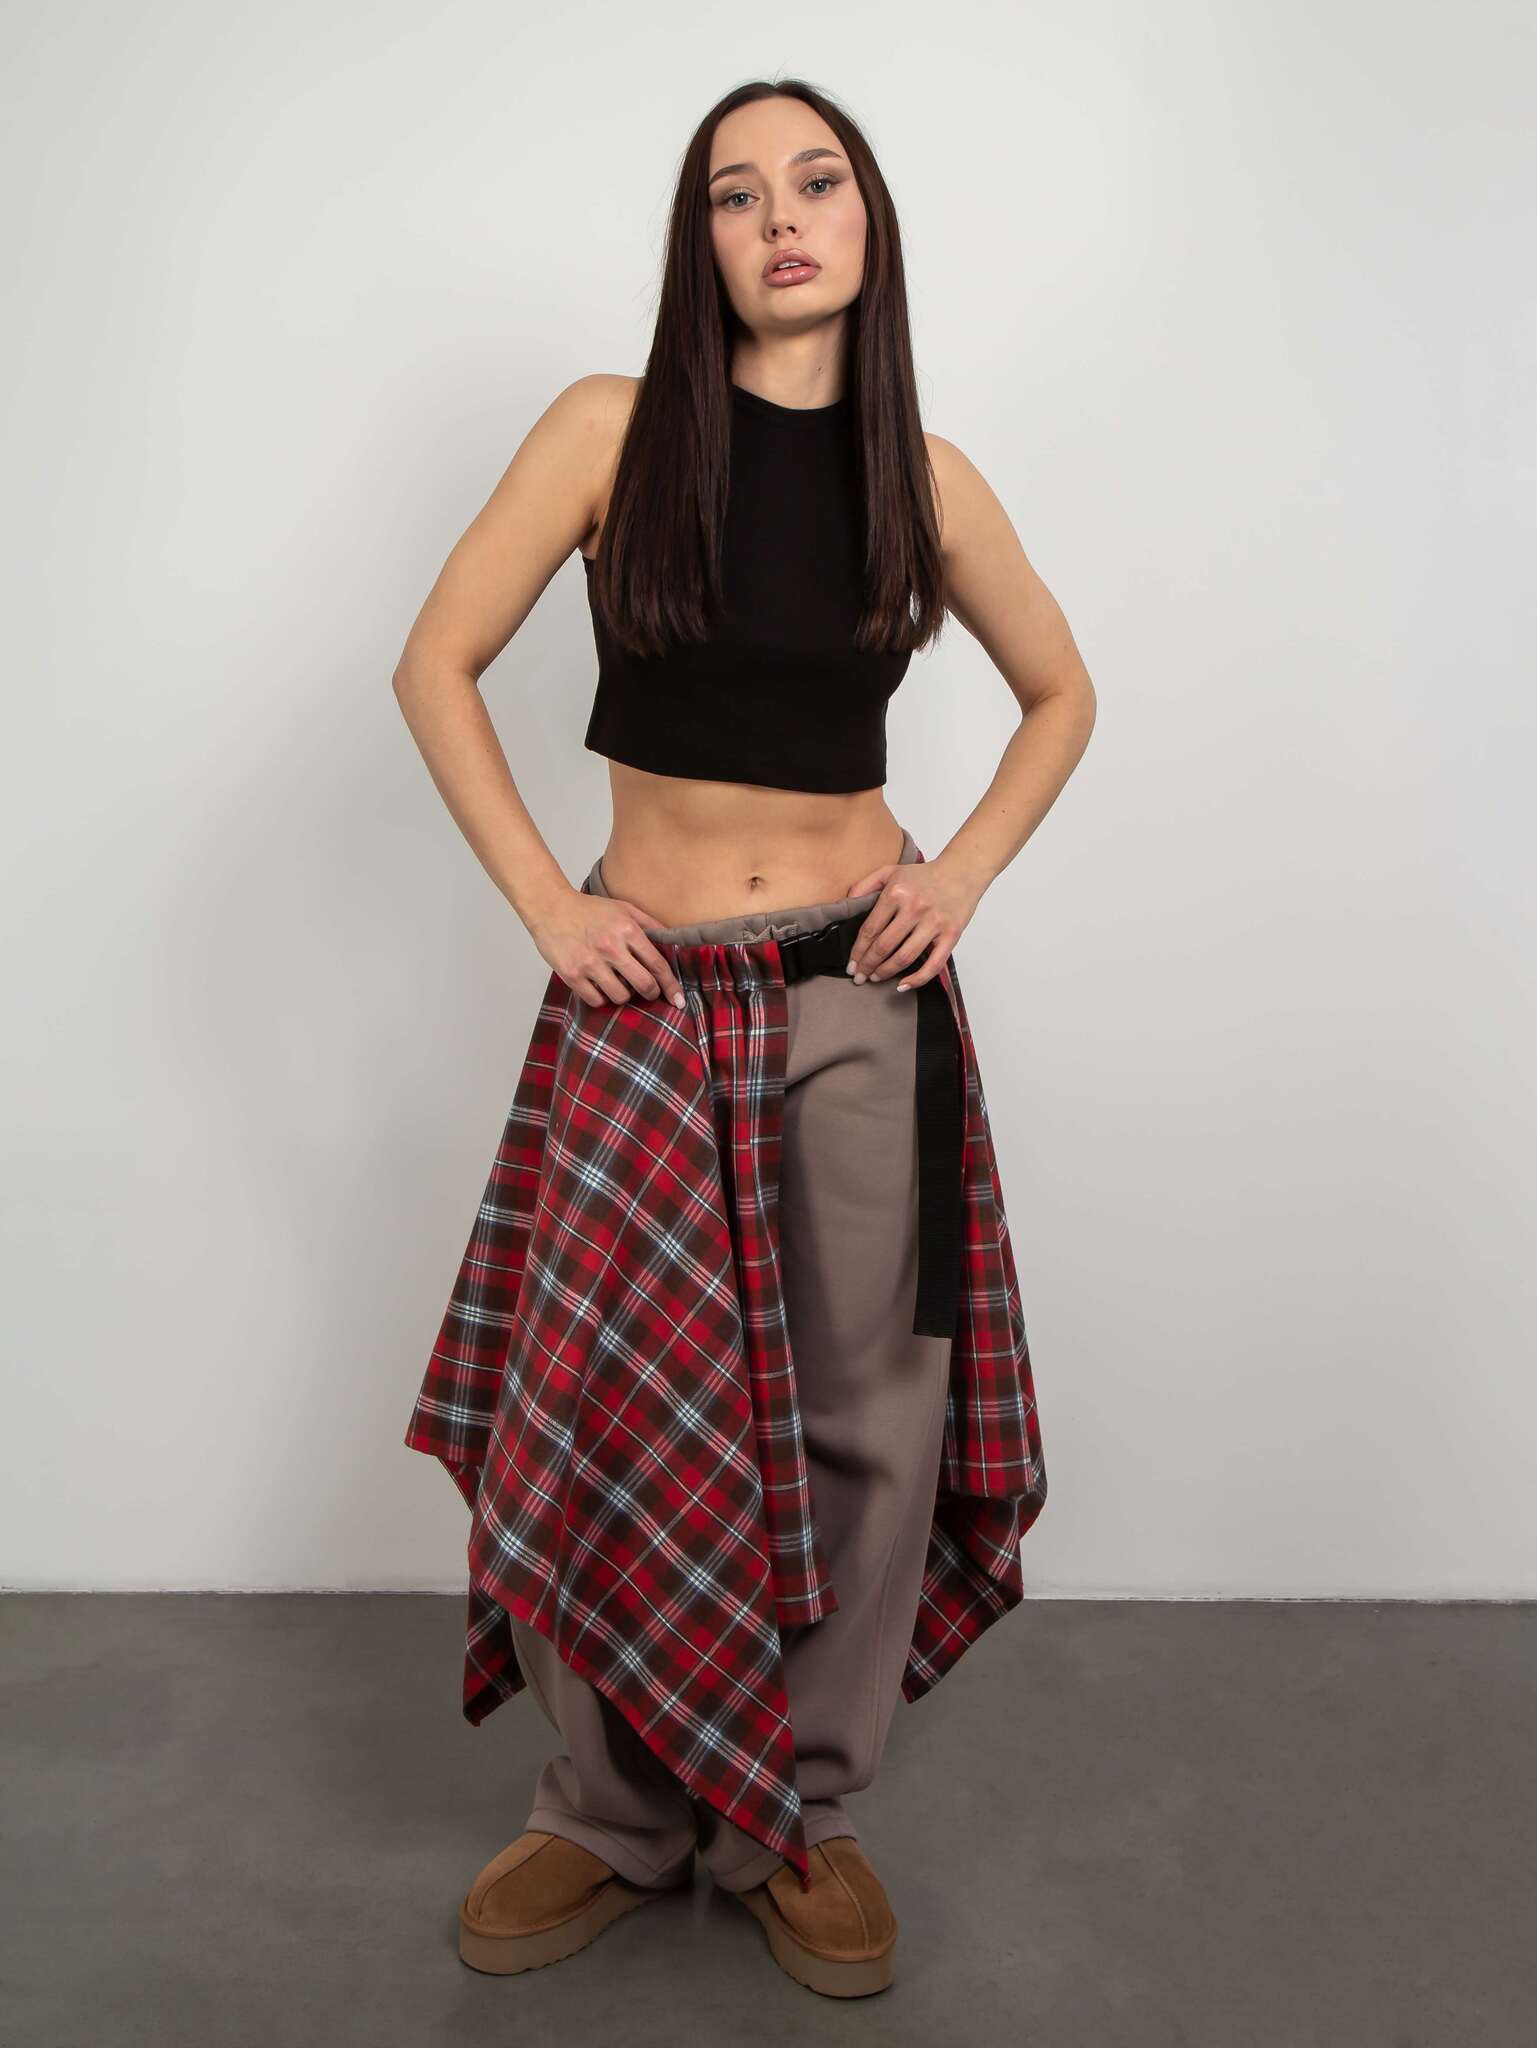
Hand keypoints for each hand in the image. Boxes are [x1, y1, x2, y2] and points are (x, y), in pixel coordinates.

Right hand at [526, 888, 687, 1009]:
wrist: (551, 908)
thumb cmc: (589, 909)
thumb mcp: (624, 908)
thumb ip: (650, 925)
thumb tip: (674, 943)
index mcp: (627, 930)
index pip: (657, 964)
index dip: (670, 985)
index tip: (678, 998)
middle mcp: (611, 947)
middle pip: (643, 984)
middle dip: (650, 992)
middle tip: (647, 991)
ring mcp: (590, 963)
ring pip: (620, 996)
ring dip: (623, 995)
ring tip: (617, 983)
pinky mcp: (572, 975)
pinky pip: (596, 1000)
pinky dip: (601, 997)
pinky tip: (599, 986)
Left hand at [840, 854, 980, 990]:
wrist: (961, 872)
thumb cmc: (924, 875)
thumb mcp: (890, 872)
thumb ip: (865, 885)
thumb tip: (846, 904)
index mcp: (897, 893)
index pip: (870, 929)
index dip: (857, 951)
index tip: (851, 964)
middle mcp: (915, 908)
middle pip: (884, 946)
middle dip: (868, 965)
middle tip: (859, 976)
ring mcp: (934, 923)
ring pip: (904, 957)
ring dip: (886, 972)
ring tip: (876, 978)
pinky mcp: (951, 935)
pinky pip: (934, 964)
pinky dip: (917, 979)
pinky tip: (903, 985)